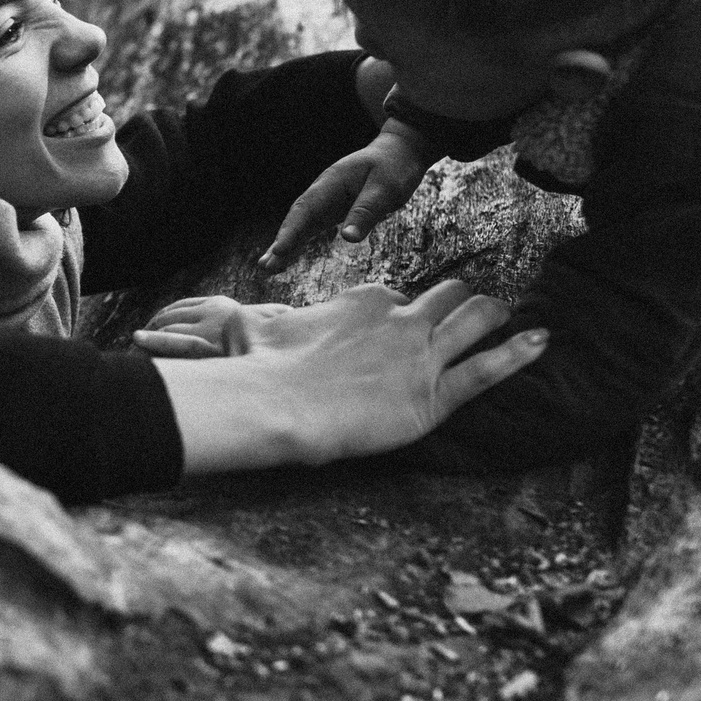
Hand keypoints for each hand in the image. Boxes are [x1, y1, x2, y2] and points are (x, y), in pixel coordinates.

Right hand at [150, 279, 545, 473]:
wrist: (282, 406)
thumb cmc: (265, 371)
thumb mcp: (253, 331)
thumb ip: (239, 323)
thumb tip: (156, 331)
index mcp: (366, 298)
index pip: (402, 294)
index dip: (412, 306)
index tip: (417, 313)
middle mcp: (401, 317)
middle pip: (449, 298)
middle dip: (467, 300)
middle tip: (485, 305)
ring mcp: (423, 354)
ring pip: (477, 320)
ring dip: (498, 317)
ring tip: (519, 318)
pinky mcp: (436, 393)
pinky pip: (491, 367)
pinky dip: (520, 353)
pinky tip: (545, 343)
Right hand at [260, 122, 435, 270]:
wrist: (399, 152)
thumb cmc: (394, 167)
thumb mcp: (386, 189)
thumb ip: (366, 212)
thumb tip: (347, 239)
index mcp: (332, 183)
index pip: (306, 209)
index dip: (292, 231)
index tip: (280, 250)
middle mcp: (323, 192)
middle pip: (297, 219)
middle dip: (281, 242)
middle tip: (265, 266)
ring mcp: (326, 201)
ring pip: (301, 226)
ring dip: (285, 245)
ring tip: (266, 268)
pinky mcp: (332, 211)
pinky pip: (311, 228)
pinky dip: (298, 243)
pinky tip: (285, 257)